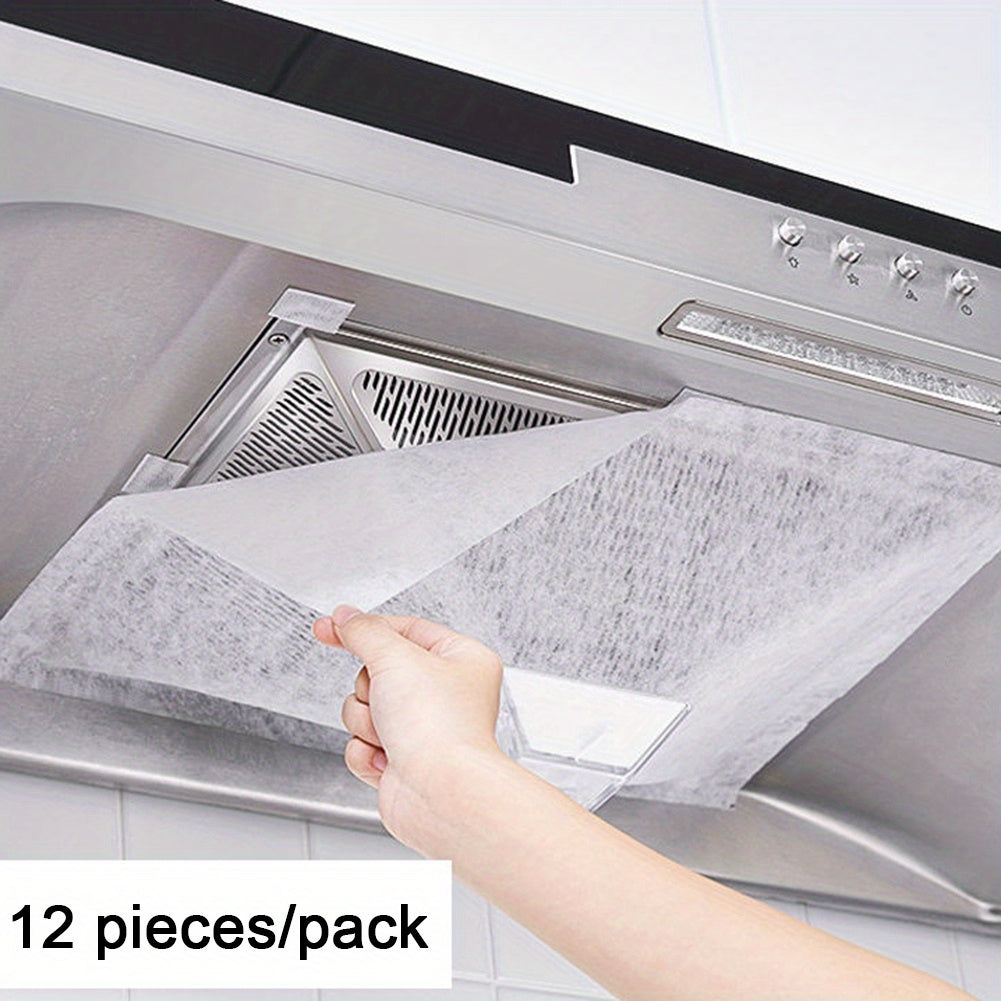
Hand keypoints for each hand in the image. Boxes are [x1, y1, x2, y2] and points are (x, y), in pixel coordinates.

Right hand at [312, 605, 505, 845]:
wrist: (440, 794)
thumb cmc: (441, 729)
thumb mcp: (395, 658)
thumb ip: (364, 632)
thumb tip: (346, 618)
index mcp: (462, 659)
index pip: (407, 628)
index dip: (367, 628)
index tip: (332, 626)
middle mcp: (447, 693)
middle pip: (379, 671)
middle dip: (371, 690)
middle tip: (386, 699)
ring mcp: (425, 729)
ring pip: (365, 708)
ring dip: (367, 722)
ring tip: (390, 734)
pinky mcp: (404, 762)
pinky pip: (362, 743)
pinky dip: (367, 752)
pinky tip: (388, 759)